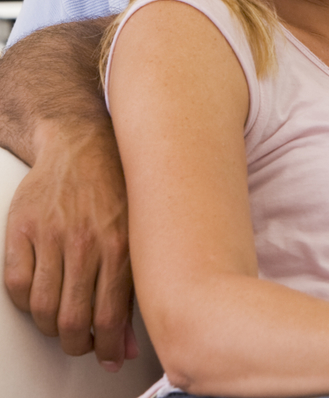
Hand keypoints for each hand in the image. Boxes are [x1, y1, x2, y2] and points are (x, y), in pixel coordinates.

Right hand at [4, 122, 135, 367]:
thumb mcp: (139, 232)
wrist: (82, 143)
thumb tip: (129, 343)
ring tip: (62, 326)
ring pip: (41, 307)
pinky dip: (25, 303)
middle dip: (78, 343)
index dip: (107, 347)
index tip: (108, 358)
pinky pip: (15, 284)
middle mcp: (86, 242)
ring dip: (51, 327)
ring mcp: (51, 235)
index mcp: (121, 246)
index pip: (110, 316)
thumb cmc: (118, 188)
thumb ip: (136, 285)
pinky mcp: (22, 228)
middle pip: (71, 319)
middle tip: (82, 345)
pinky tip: (39, 300)